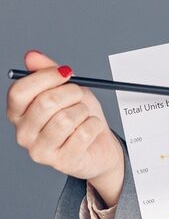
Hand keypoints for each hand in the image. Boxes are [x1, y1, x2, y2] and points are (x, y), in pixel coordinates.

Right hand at [6, 50, 124, 204]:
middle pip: (45, 103)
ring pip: (66, 119)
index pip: (19, 91)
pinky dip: (94, 126)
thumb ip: (49, 72)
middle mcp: (23, 133)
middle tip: (79, 97)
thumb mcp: (66, 89)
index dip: (45, 77)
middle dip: (71, 94)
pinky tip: (91, 130)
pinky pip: (84, 133)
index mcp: (18, 113)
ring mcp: (40, 151)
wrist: (100, 145)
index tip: (66, 73)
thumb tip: (32, 55)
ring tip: (84, 116)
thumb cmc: (80, 116)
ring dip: (84, 112)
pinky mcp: (61, 162)